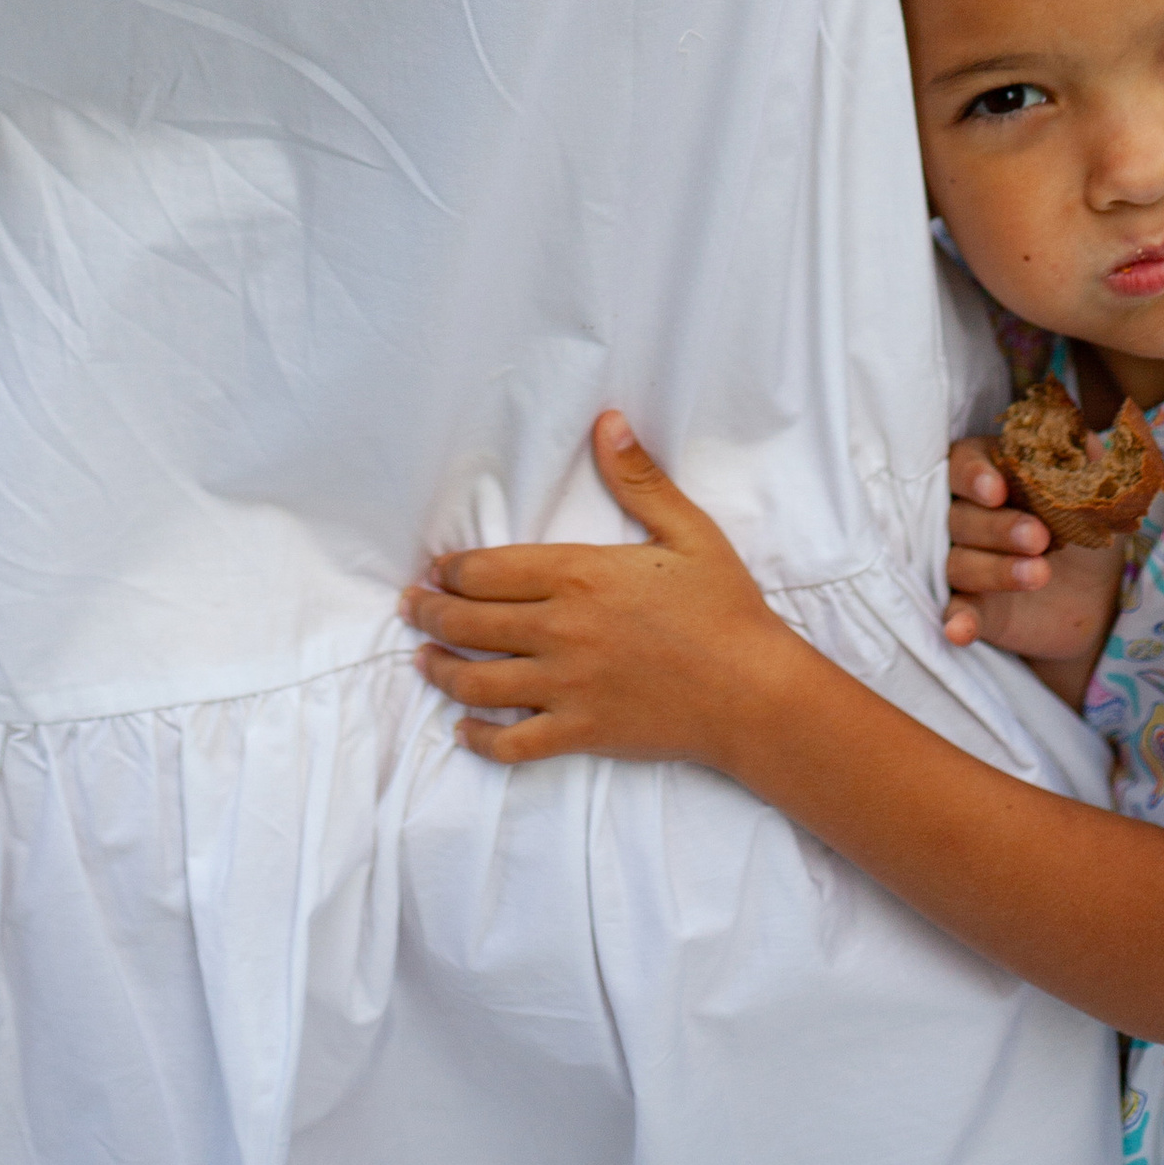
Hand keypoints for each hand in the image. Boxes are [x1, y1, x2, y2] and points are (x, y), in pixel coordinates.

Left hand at [402, 412, 802, 771]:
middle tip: (411, 607)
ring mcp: (567, 686)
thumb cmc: (724, 607)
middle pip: (472, 623)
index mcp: (582, 574)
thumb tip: (607, 422)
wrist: (752, 691)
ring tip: (423, 660)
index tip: (438, 568)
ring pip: (479, 681)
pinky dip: (480, 738)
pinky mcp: (580, 732)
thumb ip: (640, 478)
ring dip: (441, 670)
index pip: (490, 570)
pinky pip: (513, 742)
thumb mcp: (689, 531)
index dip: (454, 570)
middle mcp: (562, 630)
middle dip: (431, 613)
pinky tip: (464, 730)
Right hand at [944, 438, 1123, 679]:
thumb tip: (1090, 443)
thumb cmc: (1087, 526)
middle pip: (960, 515)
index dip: (974, 475)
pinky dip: (956, 620)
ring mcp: (966, 561)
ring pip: (958, 562)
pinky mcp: (973, 607)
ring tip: (1040, 574)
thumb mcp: (1096, 494)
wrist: (1099, 591)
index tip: (997, 490)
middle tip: (1039, 537)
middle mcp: (969, 514)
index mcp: (992, 473)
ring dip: (994, 569)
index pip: (963, 463)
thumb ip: (1089, 465)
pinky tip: (960, 629)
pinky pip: (954, 611)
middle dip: (997, 526)